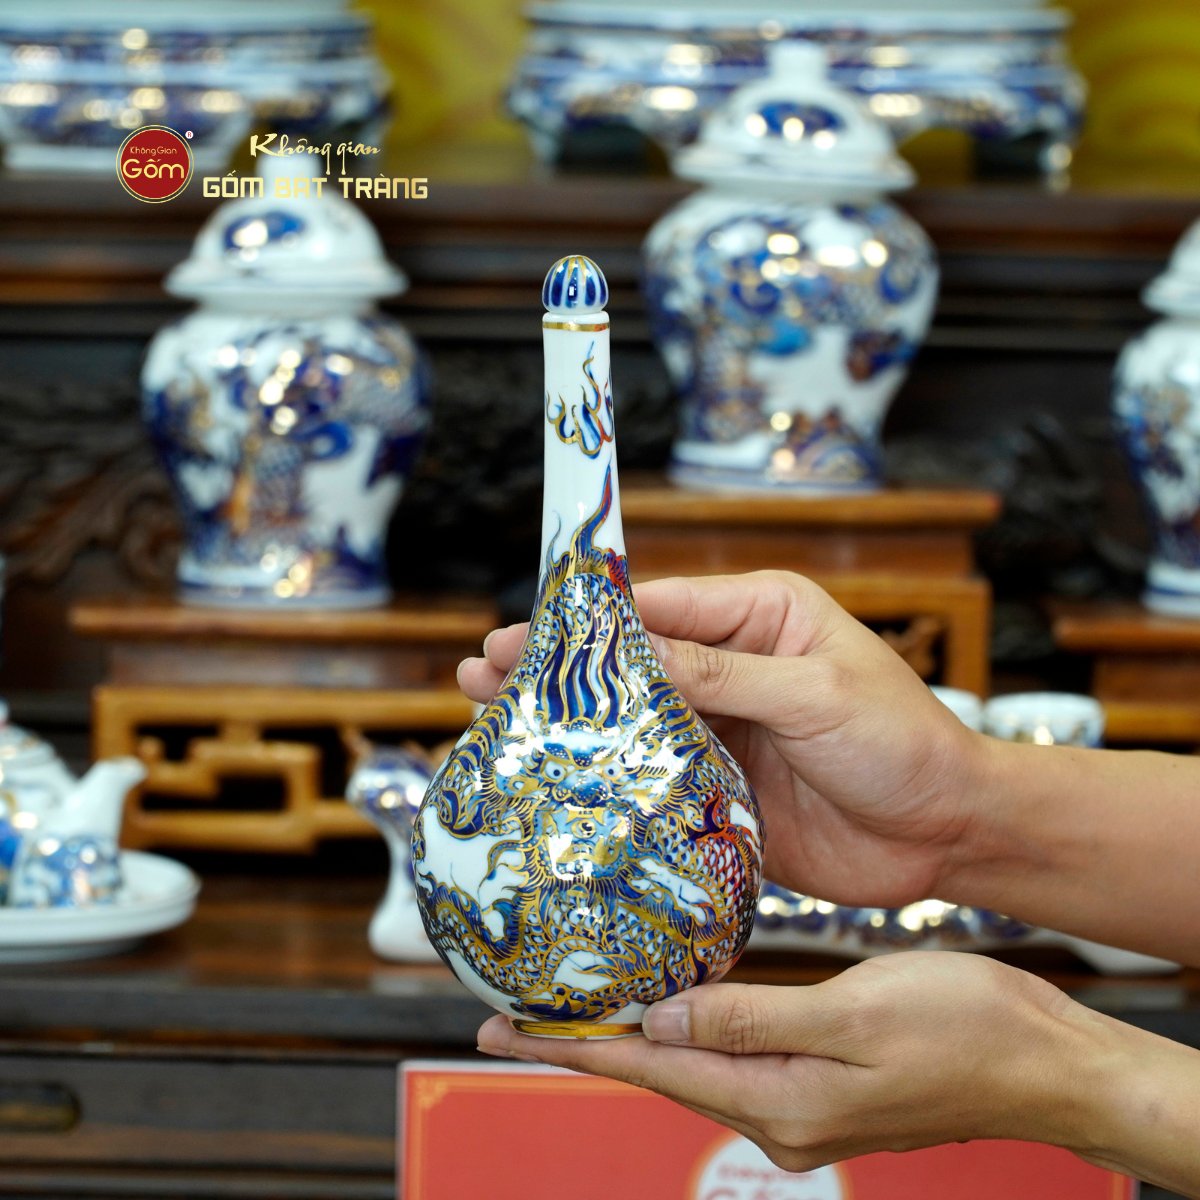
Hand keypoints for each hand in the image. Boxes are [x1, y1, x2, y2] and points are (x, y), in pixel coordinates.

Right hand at [458, 571, 981, 907]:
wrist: (949, 834)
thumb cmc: (903, 742)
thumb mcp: (817, 694)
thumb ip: (724, 674)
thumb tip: (634, 655)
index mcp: (761, 616)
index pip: (658, 606)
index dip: (588, 621)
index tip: (523, 631)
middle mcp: (733, 666)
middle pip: (630, 662)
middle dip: (559, 669)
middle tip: (481, 674)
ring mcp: (722, 729)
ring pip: (630, 720)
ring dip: (570, 724)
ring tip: (492, 721)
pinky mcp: (718, 788)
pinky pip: (652, 778)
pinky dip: (605, 780)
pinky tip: (553, 784)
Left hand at [475, 953, 1109, 1171]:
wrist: (1045, 1060)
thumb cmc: (962, 1031)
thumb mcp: (852, 1016)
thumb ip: (752, 1023)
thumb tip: (661, 1027)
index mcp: (778, 1100)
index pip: (650, 1071)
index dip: (573, 1050)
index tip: (502, 1034)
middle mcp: (780, 1112)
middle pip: (662, 1072)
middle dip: (589, 1045)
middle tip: (520, 1019)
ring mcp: (803, 1102)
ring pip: (696, 1063)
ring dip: (637, 1037)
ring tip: (582, 1009)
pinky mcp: (825, 1080)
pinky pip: (737, 1054)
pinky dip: (693, 1031)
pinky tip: (678, 1007)